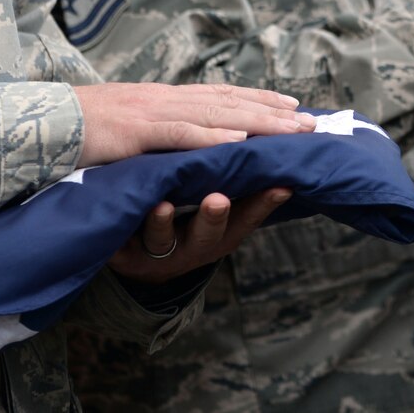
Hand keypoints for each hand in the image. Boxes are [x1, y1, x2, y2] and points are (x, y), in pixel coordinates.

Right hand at [74, 82, 314, 167]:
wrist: (35, 121)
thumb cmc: (74, 129)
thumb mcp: (122, 127)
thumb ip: (151, 130)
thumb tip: (174, 137)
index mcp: (160, 98)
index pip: (220, 95)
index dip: (258, 99)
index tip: (291, 104)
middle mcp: (163, 98)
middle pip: (229, 102)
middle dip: (273, 112)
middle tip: (311, 121)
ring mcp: (151, 112)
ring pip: (215, 114)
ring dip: (258, 122)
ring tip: (292, 129)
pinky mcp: (135, 131)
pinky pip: (180, 134)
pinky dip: (212, 137)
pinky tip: (240, 141)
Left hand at [107, 187, 292, 283]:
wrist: (140, 253)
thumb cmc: (193, 220)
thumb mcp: (224, 213)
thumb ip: (247, 189)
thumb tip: (292, 161)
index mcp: (222, 233)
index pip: (246, 218)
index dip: (262, 205)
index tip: (280, 185)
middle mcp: (193, 245)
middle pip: (206, 234)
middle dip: (213, 218)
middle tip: (218, 198)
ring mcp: (157, 251)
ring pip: (162, 240)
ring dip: (163, 225)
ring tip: (162, 206)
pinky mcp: (125, 253)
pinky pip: (123, 246)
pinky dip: (124, 233)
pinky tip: (121, 220)